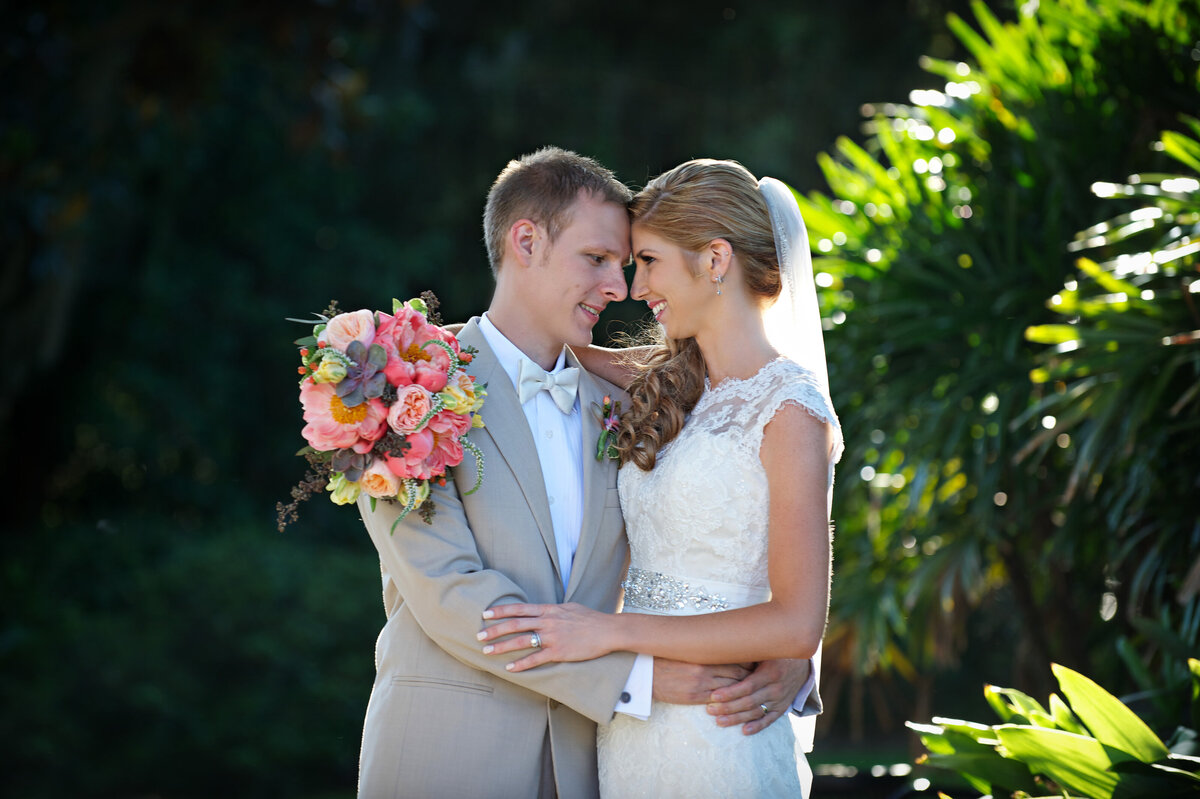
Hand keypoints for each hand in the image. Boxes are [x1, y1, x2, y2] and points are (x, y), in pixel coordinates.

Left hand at [478, 602, 614, 671]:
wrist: (607, 630)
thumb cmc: (590, 618)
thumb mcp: (568, 608)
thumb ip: (552, 611)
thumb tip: (540, 612)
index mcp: (549, 610)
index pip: (519, 608)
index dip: (501, 611)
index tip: (485, 614)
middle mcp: (548, 622)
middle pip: (515, 624)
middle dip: (495, 630)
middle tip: (478, 635)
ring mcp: (552, 637)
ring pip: (521, 641)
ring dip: (502, 646)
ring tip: (487, 651)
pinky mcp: (559, 652)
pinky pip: (536, 659)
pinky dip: (522, 664)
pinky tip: (510, 668)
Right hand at [651, 659, 752, 704]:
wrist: (646, 673)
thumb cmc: (668, 658)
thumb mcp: (688, 650)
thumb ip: (707, 650)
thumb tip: (727, 647)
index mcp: (704, 654)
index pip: (736, 657)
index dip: (750, 661)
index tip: (758, 662)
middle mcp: (705, 669)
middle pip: (739, 673)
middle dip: (752, 676)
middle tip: (761, 677)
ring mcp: (701, 685)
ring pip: (732, 688)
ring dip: (743, 690)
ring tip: (753, 690)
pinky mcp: (695, 698)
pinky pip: (719, 700)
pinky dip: (730, 700)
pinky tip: (736, 699)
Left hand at [706, 658, 810, 734]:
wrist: (801, 665)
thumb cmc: (776, 654)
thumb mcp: (766, 650)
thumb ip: (748, 653)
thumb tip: (723, 649)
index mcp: (770, 672)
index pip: (747, 686)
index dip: (730, 692)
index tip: (714, 695)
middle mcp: (776, 688)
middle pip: (749, 701)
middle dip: (728, 707)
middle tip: (710, 710)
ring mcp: (779, 700)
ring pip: (756, 712)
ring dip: (737, 718)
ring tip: (719, 721)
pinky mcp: (782, 708)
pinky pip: (770, 720)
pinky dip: (757, 726)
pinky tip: (744, 731)